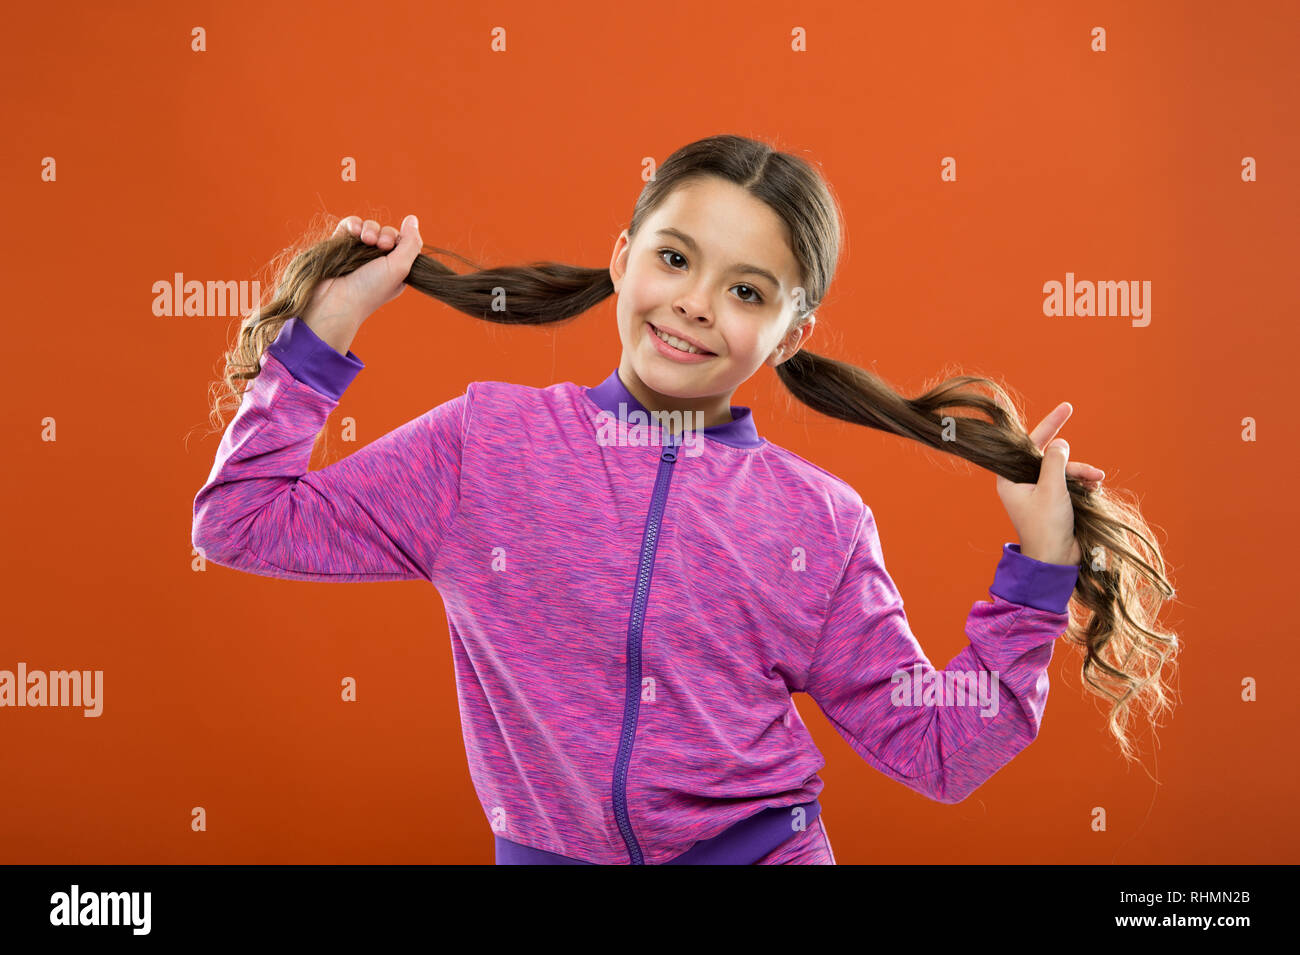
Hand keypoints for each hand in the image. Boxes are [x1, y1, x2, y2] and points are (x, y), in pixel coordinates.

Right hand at [302, 214, 422, 329]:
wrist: (335, 301)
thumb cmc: (370, 290)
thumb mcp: (400, 268)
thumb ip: (412, 243)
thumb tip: (412, 218)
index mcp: (394, 269)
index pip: (402, 242)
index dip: (398, 238)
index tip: (390, 247)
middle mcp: (377, 261)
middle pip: (386, 232)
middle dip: (384, 234)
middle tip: (379, 245)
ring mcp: (358, 253)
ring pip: (369, 227)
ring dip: (369, 228)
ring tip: (365, 239)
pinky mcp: (340, 246)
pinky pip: (349, 225)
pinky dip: (352, 224)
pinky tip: (353, 230)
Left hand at [996, 402, 1105, 564]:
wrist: (1056, 560)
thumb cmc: (1046, 526)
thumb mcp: (1052, 489)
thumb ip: (1056, 462)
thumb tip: (1060, 443)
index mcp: (1010, 478)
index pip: (1028, 444)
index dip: (1049, 425)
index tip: (1067, 407)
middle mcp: (1022, 482)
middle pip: (1049, 457)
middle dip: (1072, 463)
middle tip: (1091, 471)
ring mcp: (1039, 492)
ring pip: (1063, 471)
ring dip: (1082, 475)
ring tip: (1096, 485)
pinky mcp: (1054, 501)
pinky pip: (1071, 484)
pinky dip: (1083, 485)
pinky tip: (1093, 491)